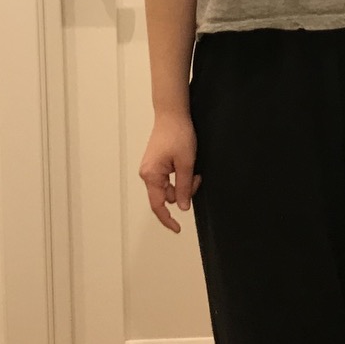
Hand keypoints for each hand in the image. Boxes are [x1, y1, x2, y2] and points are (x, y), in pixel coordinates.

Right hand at [140, 112, 202, 233]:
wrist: (172, 114)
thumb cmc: (177, 134)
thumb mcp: (186, 163)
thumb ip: (184, 187)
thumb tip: (182, 207)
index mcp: (151, 175)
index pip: (158, 205)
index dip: (167, 219)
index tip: (177, 229)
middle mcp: (147, 174)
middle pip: (166, 196)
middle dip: (184, 192)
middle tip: (197, 178)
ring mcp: (151, 169)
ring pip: (170, 187)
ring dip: (184, 183)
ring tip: (193, 168)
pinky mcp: (156, 164)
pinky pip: (169, 178)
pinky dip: (180, 176)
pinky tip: (187, 164)